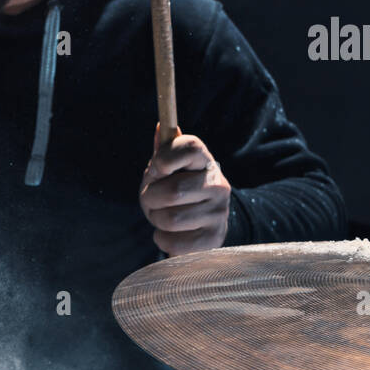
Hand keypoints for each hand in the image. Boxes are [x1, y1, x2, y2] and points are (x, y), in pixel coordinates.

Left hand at [139, 127, 230, 255]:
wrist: (201, 225)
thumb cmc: (177, 191)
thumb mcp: (168, 170)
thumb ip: (164, 152)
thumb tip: (161, 127)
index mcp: (206, 161)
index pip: (190, 147)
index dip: (165, 158)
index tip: (156, 169)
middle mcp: (218, 185)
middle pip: (172, 191)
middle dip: (150, 198)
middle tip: (151, 200)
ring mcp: (219, 212)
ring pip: (170, 219)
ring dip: (155, 219)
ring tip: (162, 216)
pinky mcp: (214, 239)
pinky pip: (174, 242)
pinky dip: (162, 239)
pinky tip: (169, 233)